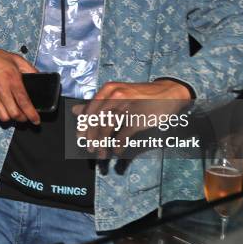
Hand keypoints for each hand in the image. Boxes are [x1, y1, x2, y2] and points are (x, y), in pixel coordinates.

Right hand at [0, 39, 39, 123]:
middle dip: (22, 118)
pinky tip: (1, 112)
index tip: (36, 121)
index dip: (32, 114)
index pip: (24, 101)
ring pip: (3, 116)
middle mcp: (1, 88)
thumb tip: (39, 78)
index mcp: (12, 79)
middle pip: (14, 113)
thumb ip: (30, 69)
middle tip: (25, 116)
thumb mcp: (17, 59)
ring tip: (14, 114)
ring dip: (11, 118)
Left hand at [73, 80, 191, 157]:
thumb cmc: (139, 96)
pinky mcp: (137, 119)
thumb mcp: (117, 96)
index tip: (80, 138)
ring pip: (107, 128)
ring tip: (102, 154)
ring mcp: (127, 107)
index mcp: (108, 89)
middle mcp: (115, 95)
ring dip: (102, 145)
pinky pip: (122, 136)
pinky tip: (116, 151)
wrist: (167, 94)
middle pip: (96, 120)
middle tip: (90, 149)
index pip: (90, 110)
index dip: (84, 126)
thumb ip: (96, 105)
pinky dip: (117, 146)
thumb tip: (75, 111)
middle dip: (91, 138)